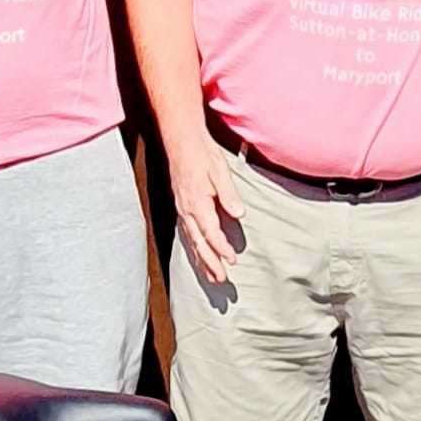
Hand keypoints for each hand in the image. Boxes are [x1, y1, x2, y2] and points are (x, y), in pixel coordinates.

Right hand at [170, 136, 245, 282]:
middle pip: (198, 243)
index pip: (210, 232)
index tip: (232, 260)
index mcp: (197, 202)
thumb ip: (229, 194)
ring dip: (202, 260)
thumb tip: (238, 214)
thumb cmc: (203, 154)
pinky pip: (188, 233)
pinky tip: (201, 256)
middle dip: (210, 263)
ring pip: (192, 241)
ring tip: (213, 277)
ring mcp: (182, 209)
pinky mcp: (182, 206)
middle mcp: (187, 210)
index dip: (221, 248)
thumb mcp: (220, 171)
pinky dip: (195, 248)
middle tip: (222, 280)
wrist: (182, 141)